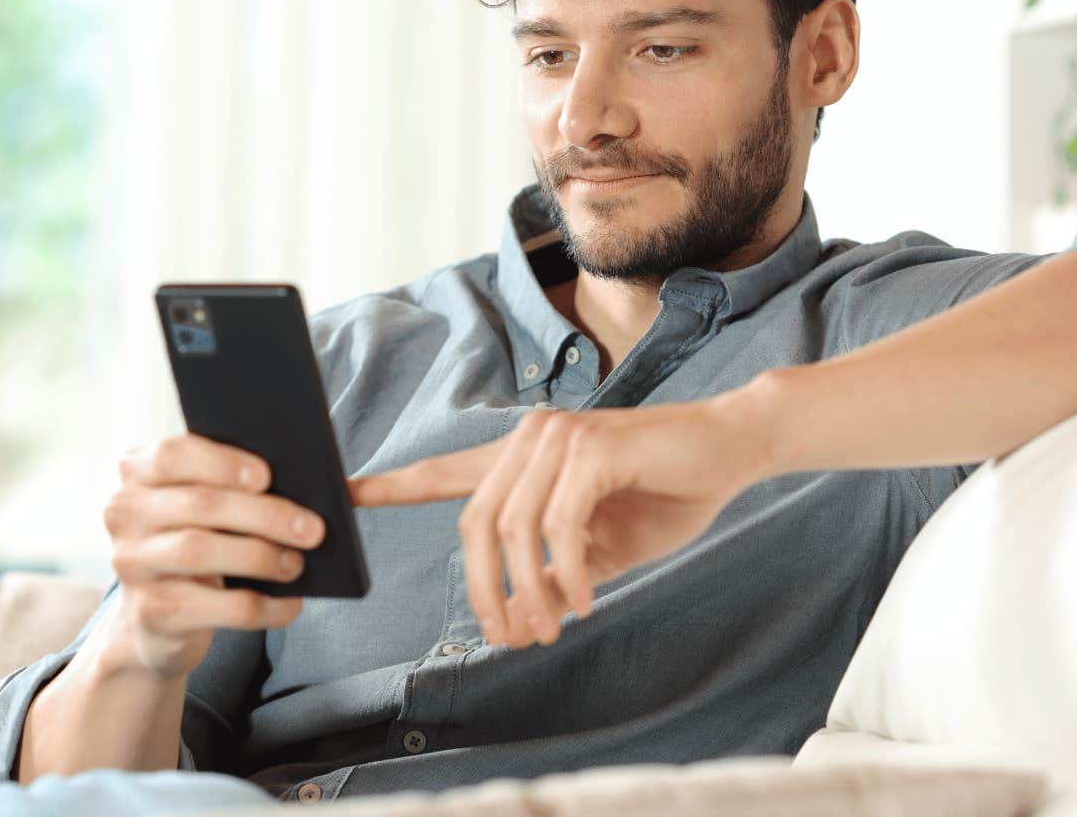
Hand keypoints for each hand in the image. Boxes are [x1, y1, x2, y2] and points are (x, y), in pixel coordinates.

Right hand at [102, 433, 326, 677]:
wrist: (158, 622)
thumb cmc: (198, 543)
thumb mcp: (205, 507)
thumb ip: (234, 484)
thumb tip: (311, 475)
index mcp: (137, 472)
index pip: (173, 453)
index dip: (222, 461)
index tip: (268, 474)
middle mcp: (122, 513)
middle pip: (200, 505)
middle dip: (265, 514)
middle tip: (314, 528)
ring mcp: (132, 565)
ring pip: (203, 551)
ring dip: (264, 556)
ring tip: (300, 562)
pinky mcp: (152, 613)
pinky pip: (218, 607)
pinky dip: (264, 607)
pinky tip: (291, 604)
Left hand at [347, 394, 777, 649]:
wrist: (731, 451)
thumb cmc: (667, 493)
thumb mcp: (601, 549)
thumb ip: (554, 574)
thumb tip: (520, 619)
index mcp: (525, 458)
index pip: (446, 472)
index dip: (394, 485)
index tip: (344, 494)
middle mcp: (531, 439)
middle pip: (474, 522)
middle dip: (483, 589)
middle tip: (507, 636)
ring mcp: (560, 439)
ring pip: (512, 529)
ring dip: (527, 590)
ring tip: (552, 627)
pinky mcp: (593, 448)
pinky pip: (559, 526)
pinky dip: (567, 572)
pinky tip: (584, 600)